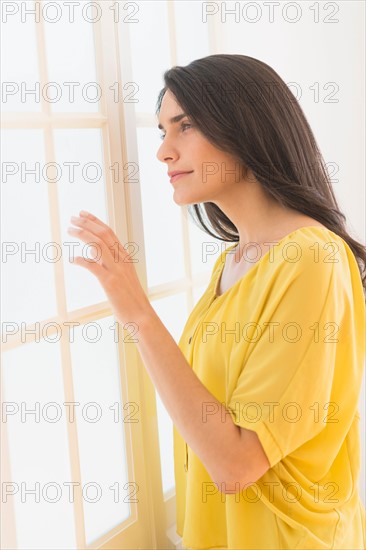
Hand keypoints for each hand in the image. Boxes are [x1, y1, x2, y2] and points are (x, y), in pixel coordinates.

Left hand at [67, 210, 151, 324]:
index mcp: (125, 258)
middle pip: (104, 234)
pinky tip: (73, 259)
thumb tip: (94, 259)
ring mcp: (116, 270)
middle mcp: (122, 260)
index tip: (84, 214)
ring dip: (82, 234)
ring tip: (70, 230)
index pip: (110, 233)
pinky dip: (81, 260)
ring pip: (98, 245)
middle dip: (87, 223)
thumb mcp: (123, 277)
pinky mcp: (110, 282)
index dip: (96, 221)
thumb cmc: (131, 299)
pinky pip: (93, 266)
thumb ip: (111, 265)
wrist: (141, 316)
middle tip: (73, 218)